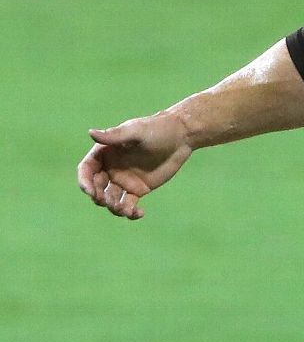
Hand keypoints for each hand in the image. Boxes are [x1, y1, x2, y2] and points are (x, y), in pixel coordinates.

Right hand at [76, 112, 192, 219]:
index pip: (86, 169)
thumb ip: (115, 135)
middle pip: (96, 187)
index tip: (90, 191)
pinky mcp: (138, 189)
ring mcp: (124, 180)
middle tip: (108, 201)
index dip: (84, 181)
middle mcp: (111, 168)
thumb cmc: (158, 129)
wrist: (182, 137)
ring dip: (114, 207)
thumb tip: (90, 132)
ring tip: (126, 209)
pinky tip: (139, 213)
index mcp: (105, 153)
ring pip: (111, 199)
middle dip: (99, 197)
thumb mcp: (137, 131)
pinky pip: (128, 205)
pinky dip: (130, 212)